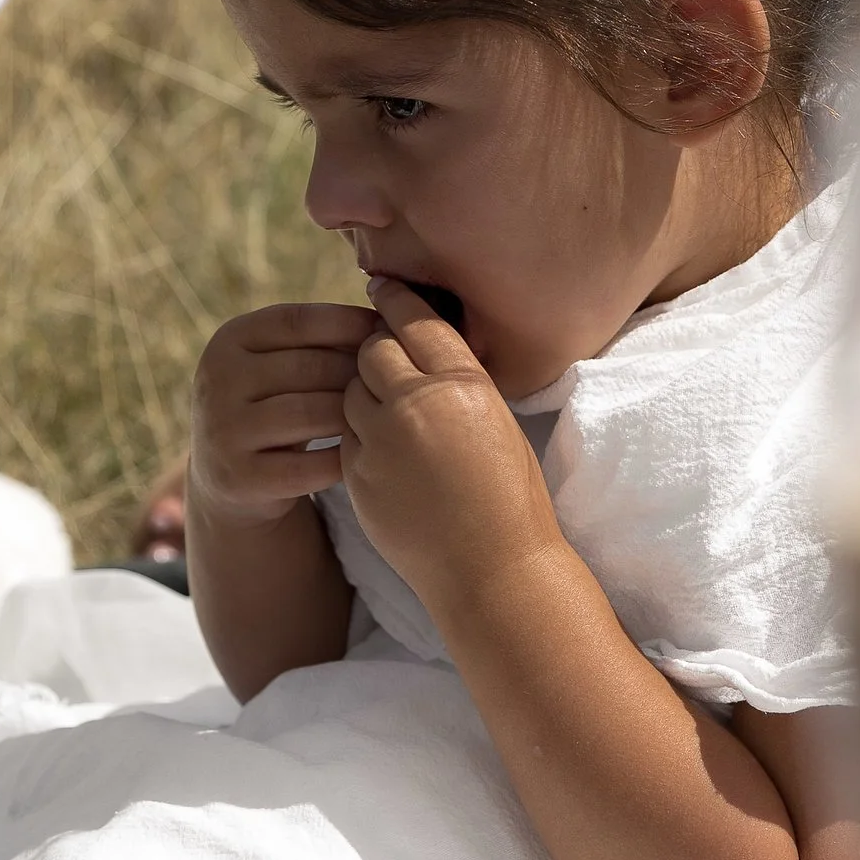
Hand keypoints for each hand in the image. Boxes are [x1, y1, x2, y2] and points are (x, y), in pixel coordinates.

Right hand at [190, 301, 371, 521]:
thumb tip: (389, 316)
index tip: (387, 332)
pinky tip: (363, 453)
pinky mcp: (239, 477)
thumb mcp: (280, 364)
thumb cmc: (274, 404)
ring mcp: (224, 430)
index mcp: (230, 339)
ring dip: (354, 414)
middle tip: (395, 382)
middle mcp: (218, 380)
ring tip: (383, 414)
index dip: (349, 323)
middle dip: (359, 373)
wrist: (228, 476)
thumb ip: (318, 339)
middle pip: (311, 367)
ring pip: (312, 413)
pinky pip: (310, 465)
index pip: (298, 321)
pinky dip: (344, 457)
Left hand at [340, 281, 559, 611]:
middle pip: (372, 350)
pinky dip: (358, 435)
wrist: (492, 570)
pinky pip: (347, 437)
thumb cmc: (511, 498)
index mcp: (463, 383)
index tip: (384, 290)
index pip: (417, 321)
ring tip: (385, 410)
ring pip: (350, 392)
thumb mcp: (498, 421)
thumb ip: (460, 384)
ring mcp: (381, 440)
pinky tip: (381, 450)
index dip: (397, 301)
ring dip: (362, 392)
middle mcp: (417, 403)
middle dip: (374, 349)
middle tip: (381, 356)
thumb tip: (430, 356)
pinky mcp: (357, 475)